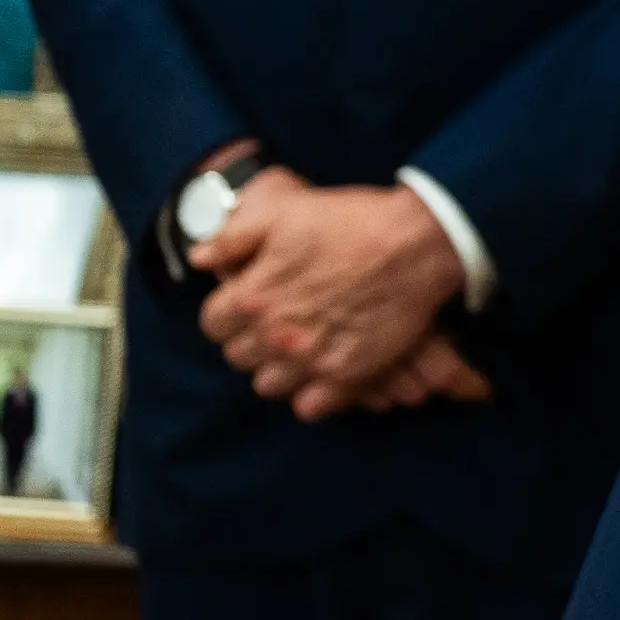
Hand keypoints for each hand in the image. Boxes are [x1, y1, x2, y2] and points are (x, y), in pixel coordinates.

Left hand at [192, 173, 470, 415]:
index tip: (248, 305)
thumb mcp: (285, 212)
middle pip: (238, 358)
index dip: (228, 313)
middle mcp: (275, 334)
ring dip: (278, 369)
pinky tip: (324, 371)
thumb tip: (200, 258)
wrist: (419, 240)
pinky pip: (309, 407)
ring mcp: (311, 358)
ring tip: (299, 349)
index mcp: (252, 295)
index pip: (212, 325)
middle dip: (252, 341)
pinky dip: (312, 394)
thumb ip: (234, 236)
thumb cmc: (353, 220)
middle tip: (277, 324)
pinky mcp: (347, 374)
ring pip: (268, 385)